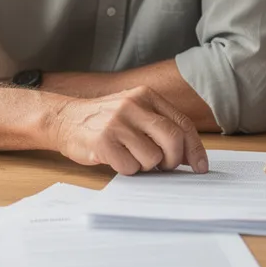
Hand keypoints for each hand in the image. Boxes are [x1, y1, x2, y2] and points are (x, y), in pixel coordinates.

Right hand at [49, 87, 208, 174]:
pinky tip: (116, 159)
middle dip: (174, 160)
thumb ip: (161, 127)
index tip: (201, 167)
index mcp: (146, 96)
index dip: (195, 149)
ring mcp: (117, 123)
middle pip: (173, 140)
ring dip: (145, 166)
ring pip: (153, 158)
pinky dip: (127, 170)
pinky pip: (130, 167)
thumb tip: (191, 156)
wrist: (64, 119)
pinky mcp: (103, 142)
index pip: (182, 124)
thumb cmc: (105, 121)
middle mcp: (133, 106)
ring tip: (131, 157)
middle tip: (164, 166)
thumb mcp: (135, 112)